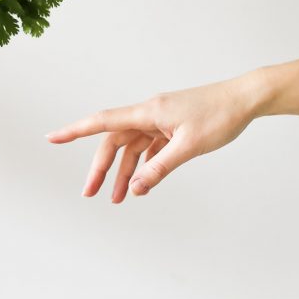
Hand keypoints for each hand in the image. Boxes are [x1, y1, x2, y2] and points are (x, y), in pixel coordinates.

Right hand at [47, 73, 265, 202]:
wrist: (246, 99)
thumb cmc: (220, 115)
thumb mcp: (188, 146)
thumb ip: (159, 168)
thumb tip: (136, 188)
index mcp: (147, 112)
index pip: (102, 121)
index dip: (74, 131)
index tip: (52, 138)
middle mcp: (148, 114)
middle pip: (114, 141)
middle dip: (101, 168)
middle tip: (90, 193)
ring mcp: (160, 120)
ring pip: (132, 148)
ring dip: (124, 172)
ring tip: (118, 198)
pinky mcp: (171, 127)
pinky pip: (149, 148)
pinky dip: (143, 165)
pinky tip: (142, 183)